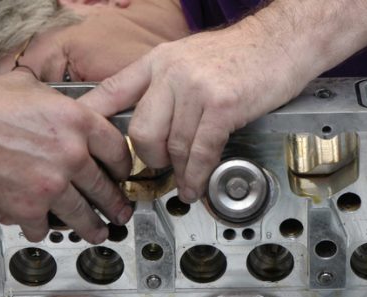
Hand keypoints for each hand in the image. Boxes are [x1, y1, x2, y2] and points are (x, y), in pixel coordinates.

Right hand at [0, 71, 131, 242]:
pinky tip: (43, 224)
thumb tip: (66, 106)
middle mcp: (69, 156)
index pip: (118, 151)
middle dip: (116, 204)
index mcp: (76, 122)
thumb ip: (56, 101)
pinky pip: (45, 227)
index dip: (123, 167)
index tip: (122, 175)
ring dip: (93, 228)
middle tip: (120, 211)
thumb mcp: (28, 87)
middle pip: (107, 189)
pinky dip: (43, 228)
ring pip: (84, 217)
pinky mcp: (26, 210)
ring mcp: (50, 187)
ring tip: (98, 232)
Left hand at [78, 16, 307, 202]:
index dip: (92, 120)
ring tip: (183, 183)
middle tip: (158, 169)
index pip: (111, 91)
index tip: (84, 143)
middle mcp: (171, 72)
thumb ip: (165, 85)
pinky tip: (196, 186)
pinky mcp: (223, 105)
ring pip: (172, 146)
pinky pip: (200, 152)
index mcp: (158, 61)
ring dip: (178, 172)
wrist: (282, 42)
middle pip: (140, 131)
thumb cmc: (240, 55)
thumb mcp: (189, 58)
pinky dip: (196, 176)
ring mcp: (196, 88)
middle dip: (148, 159)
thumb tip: (149, 119)